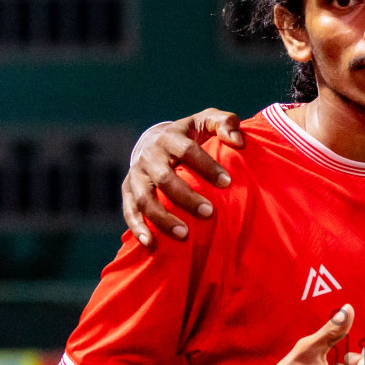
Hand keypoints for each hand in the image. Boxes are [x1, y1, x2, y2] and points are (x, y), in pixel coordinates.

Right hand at [123, 109, 245, 246]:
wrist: (154, 140)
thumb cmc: (190, 135)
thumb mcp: (208, 121)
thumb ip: (225, 123)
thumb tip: (237, 142)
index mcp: (170, 137)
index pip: (188, 151)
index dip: (207, 166)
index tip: (227, 183)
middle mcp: (149, 155)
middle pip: (165, 179)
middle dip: (187, 198)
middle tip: (209, 213)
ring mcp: (136, 174)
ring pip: (144, 198)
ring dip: (163, 218)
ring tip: (184, 235)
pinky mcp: (127, 190)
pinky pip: (129, 210)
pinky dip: (138, 227)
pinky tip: (151, 243)